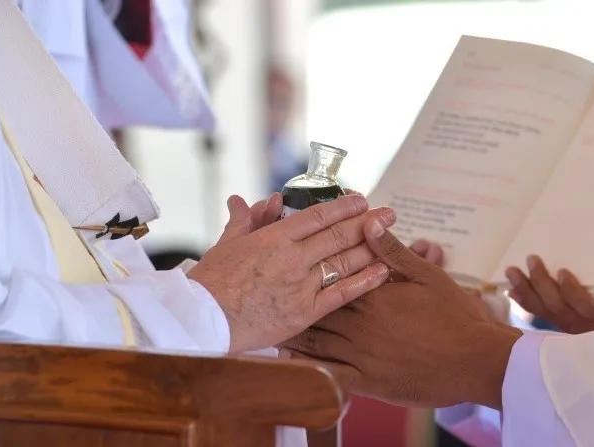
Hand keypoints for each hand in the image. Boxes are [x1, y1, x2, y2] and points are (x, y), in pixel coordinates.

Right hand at [188, 194, 394, 352]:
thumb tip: (262, 200)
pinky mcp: (304, 313)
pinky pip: (341, 294)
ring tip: (391, 237)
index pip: (318, 216)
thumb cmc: (212, 281)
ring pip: (344, 261)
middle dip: (368, 222)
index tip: (362, 199)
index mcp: (274, 238)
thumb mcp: (228, 243)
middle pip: (339, 235)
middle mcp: (293, 258)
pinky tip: (383, 272)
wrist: (202, 320)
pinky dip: (364, 282)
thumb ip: (249, 219)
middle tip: (390, 213)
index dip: (343, 206)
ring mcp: (301, 286)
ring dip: (370, 247)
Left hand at [281, 219, 521, 408]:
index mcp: (371, 295)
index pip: (330, 276)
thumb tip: (369, 223)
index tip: (285, 258)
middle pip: (314, 307)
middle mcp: (359, 324)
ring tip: (266, 321)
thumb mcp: (427, 276)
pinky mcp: (366, 381)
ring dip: (290, 331)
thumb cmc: (455, 315)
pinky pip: (327, 376)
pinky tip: (289, 362)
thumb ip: (393, 251)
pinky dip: (306, 369)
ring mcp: (360, 355)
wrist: (473, 361)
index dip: (307, 267)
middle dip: (289, 297)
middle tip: (265, 287)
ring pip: (314, 341)